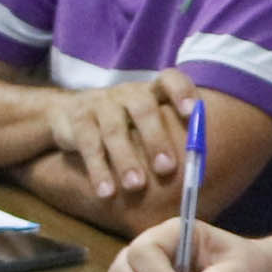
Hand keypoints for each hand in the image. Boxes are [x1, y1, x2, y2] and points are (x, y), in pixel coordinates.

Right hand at [46, 68, 198, 205]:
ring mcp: (100, 104)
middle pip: (143, 108)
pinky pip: (88, 144)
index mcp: (150, 91)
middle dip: (156, 138)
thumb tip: (204, 181)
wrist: (66, 114)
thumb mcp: (146, 126)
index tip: (192, 112)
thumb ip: (171, 140)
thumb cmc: (123, 126)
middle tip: (167, 169)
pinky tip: (107, 192)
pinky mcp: (77, 119)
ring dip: (126, 159)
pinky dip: (98, 170)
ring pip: (114, 129)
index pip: (169, 79)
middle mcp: (127, 94)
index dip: (182, 92)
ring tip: (136, 186)